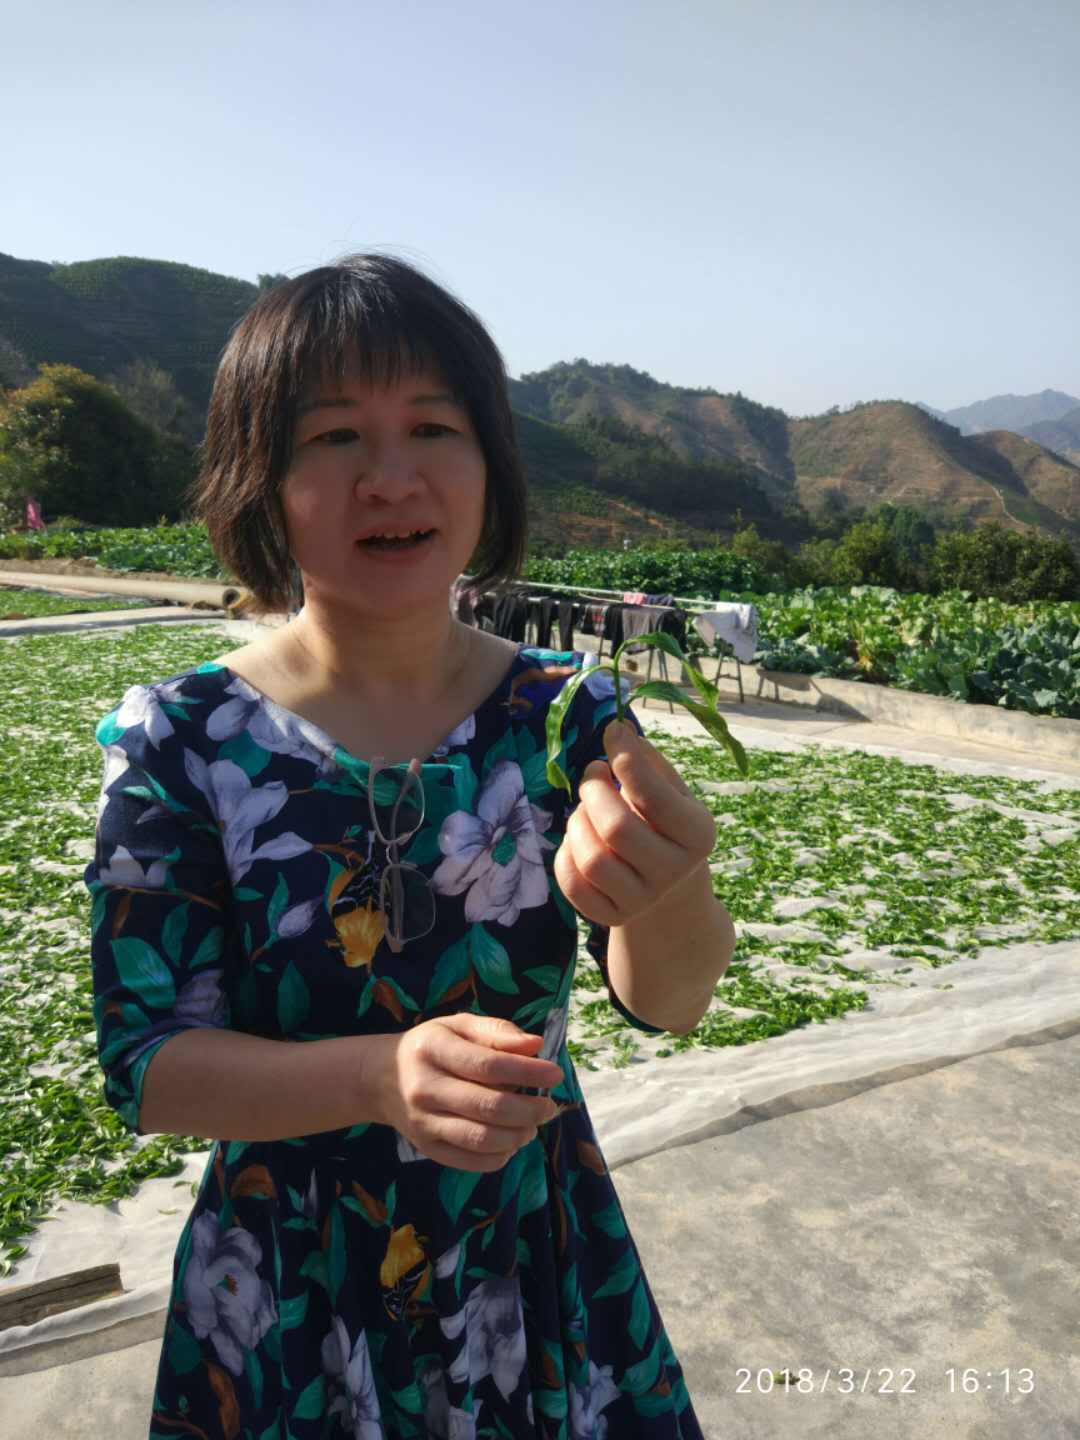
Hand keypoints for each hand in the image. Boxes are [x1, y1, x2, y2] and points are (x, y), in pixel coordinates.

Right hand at [378, 1014, 562, 1171]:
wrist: (382, 1077)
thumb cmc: (433, 1046)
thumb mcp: (459, 1026)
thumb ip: (497, 1032)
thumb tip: (536, 1045)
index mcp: (433, 1049)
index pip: (488, 1065)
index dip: (528, 1072)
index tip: (556, 1074)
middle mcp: (424, 1088)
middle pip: (488, 1106)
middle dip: (529, 1110)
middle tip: (549, 1107)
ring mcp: (423, 1122)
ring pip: (481, 1139)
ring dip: (518, 1136)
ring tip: (532, 1125)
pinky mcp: (426, 1148)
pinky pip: (470, 1161)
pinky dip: (500, 1156)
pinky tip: (511, 1141)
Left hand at [553, 719, 716, 927]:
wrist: (669, 887)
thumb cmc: (665, 825)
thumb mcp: (671, 791)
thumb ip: (646, 761)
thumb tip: (617, 729)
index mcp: (698, 834)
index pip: (655, 797)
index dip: (626, 760)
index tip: (611, 735)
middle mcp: (675, 871)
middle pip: (616, 829)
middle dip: (593, 791)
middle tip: (593, 775)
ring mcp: (643, 900)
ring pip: (591, 859)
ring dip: (577, 822)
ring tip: (586, 810)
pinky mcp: (613, 917)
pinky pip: (573, 883)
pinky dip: (565, 854)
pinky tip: (578, 840)